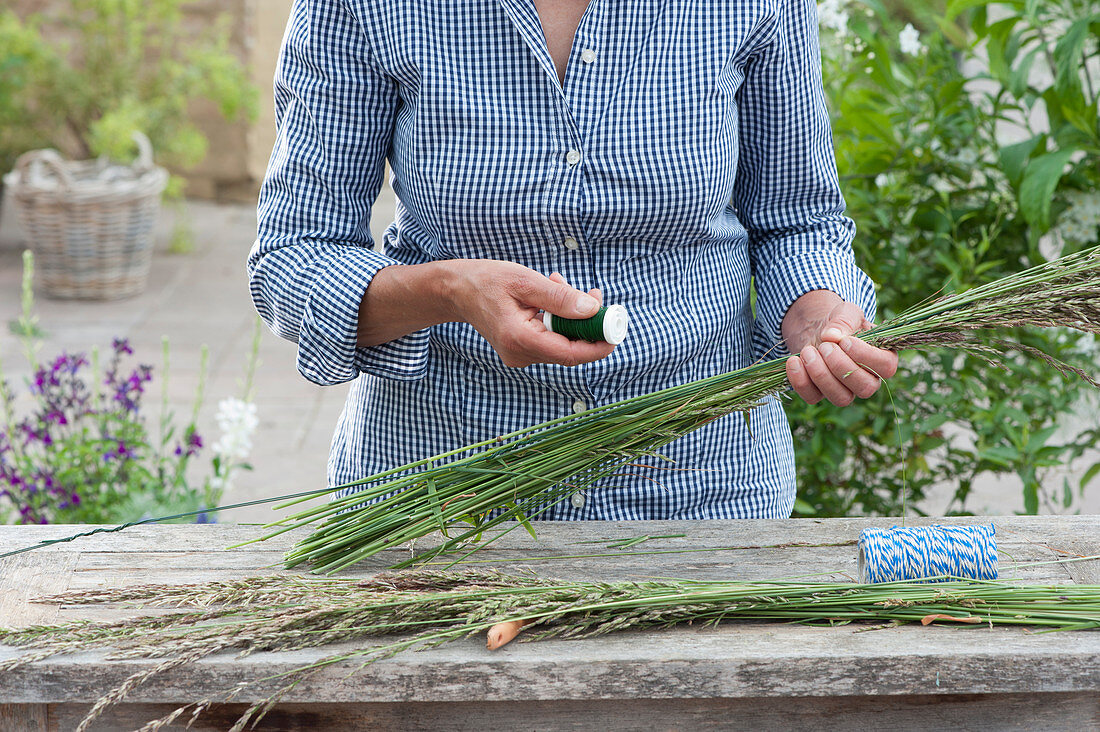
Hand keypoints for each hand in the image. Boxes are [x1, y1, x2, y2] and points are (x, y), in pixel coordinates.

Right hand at [443, 261, 614, 367]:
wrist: (457, 291)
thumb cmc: (487, 281)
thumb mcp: (525, 281)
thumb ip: (559, 297)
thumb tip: (591, 309)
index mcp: (520, 339)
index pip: (571, 353)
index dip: (598, 343)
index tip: (615, 327)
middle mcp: (520, 354)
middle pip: (570, 350)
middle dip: (588, 324)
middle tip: (594, 295)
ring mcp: (520, 356)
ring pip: (562, 343)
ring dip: (572, 317)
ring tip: (560, 283)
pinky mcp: (522, 350)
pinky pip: (552, 339)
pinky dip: (559, 319)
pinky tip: (550, 296)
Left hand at [782, 290, 897, 405]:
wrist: (816, 330)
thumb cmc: (839, 322)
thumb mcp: (845, 312)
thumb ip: (844, 320)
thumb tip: (831, 336)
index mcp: (883, 357)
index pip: (886, 366)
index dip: (865, 355)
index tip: (844, 341)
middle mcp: (868, 379)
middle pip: (865, 387)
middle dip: (841, 366)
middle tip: (825, 346)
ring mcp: (845, 391)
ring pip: (840, 398)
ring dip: (821, 375)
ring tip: (808, 351)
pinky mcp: (820, 394)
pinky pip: (813, 397)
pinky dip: (800, 381)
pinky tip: (794, 361)